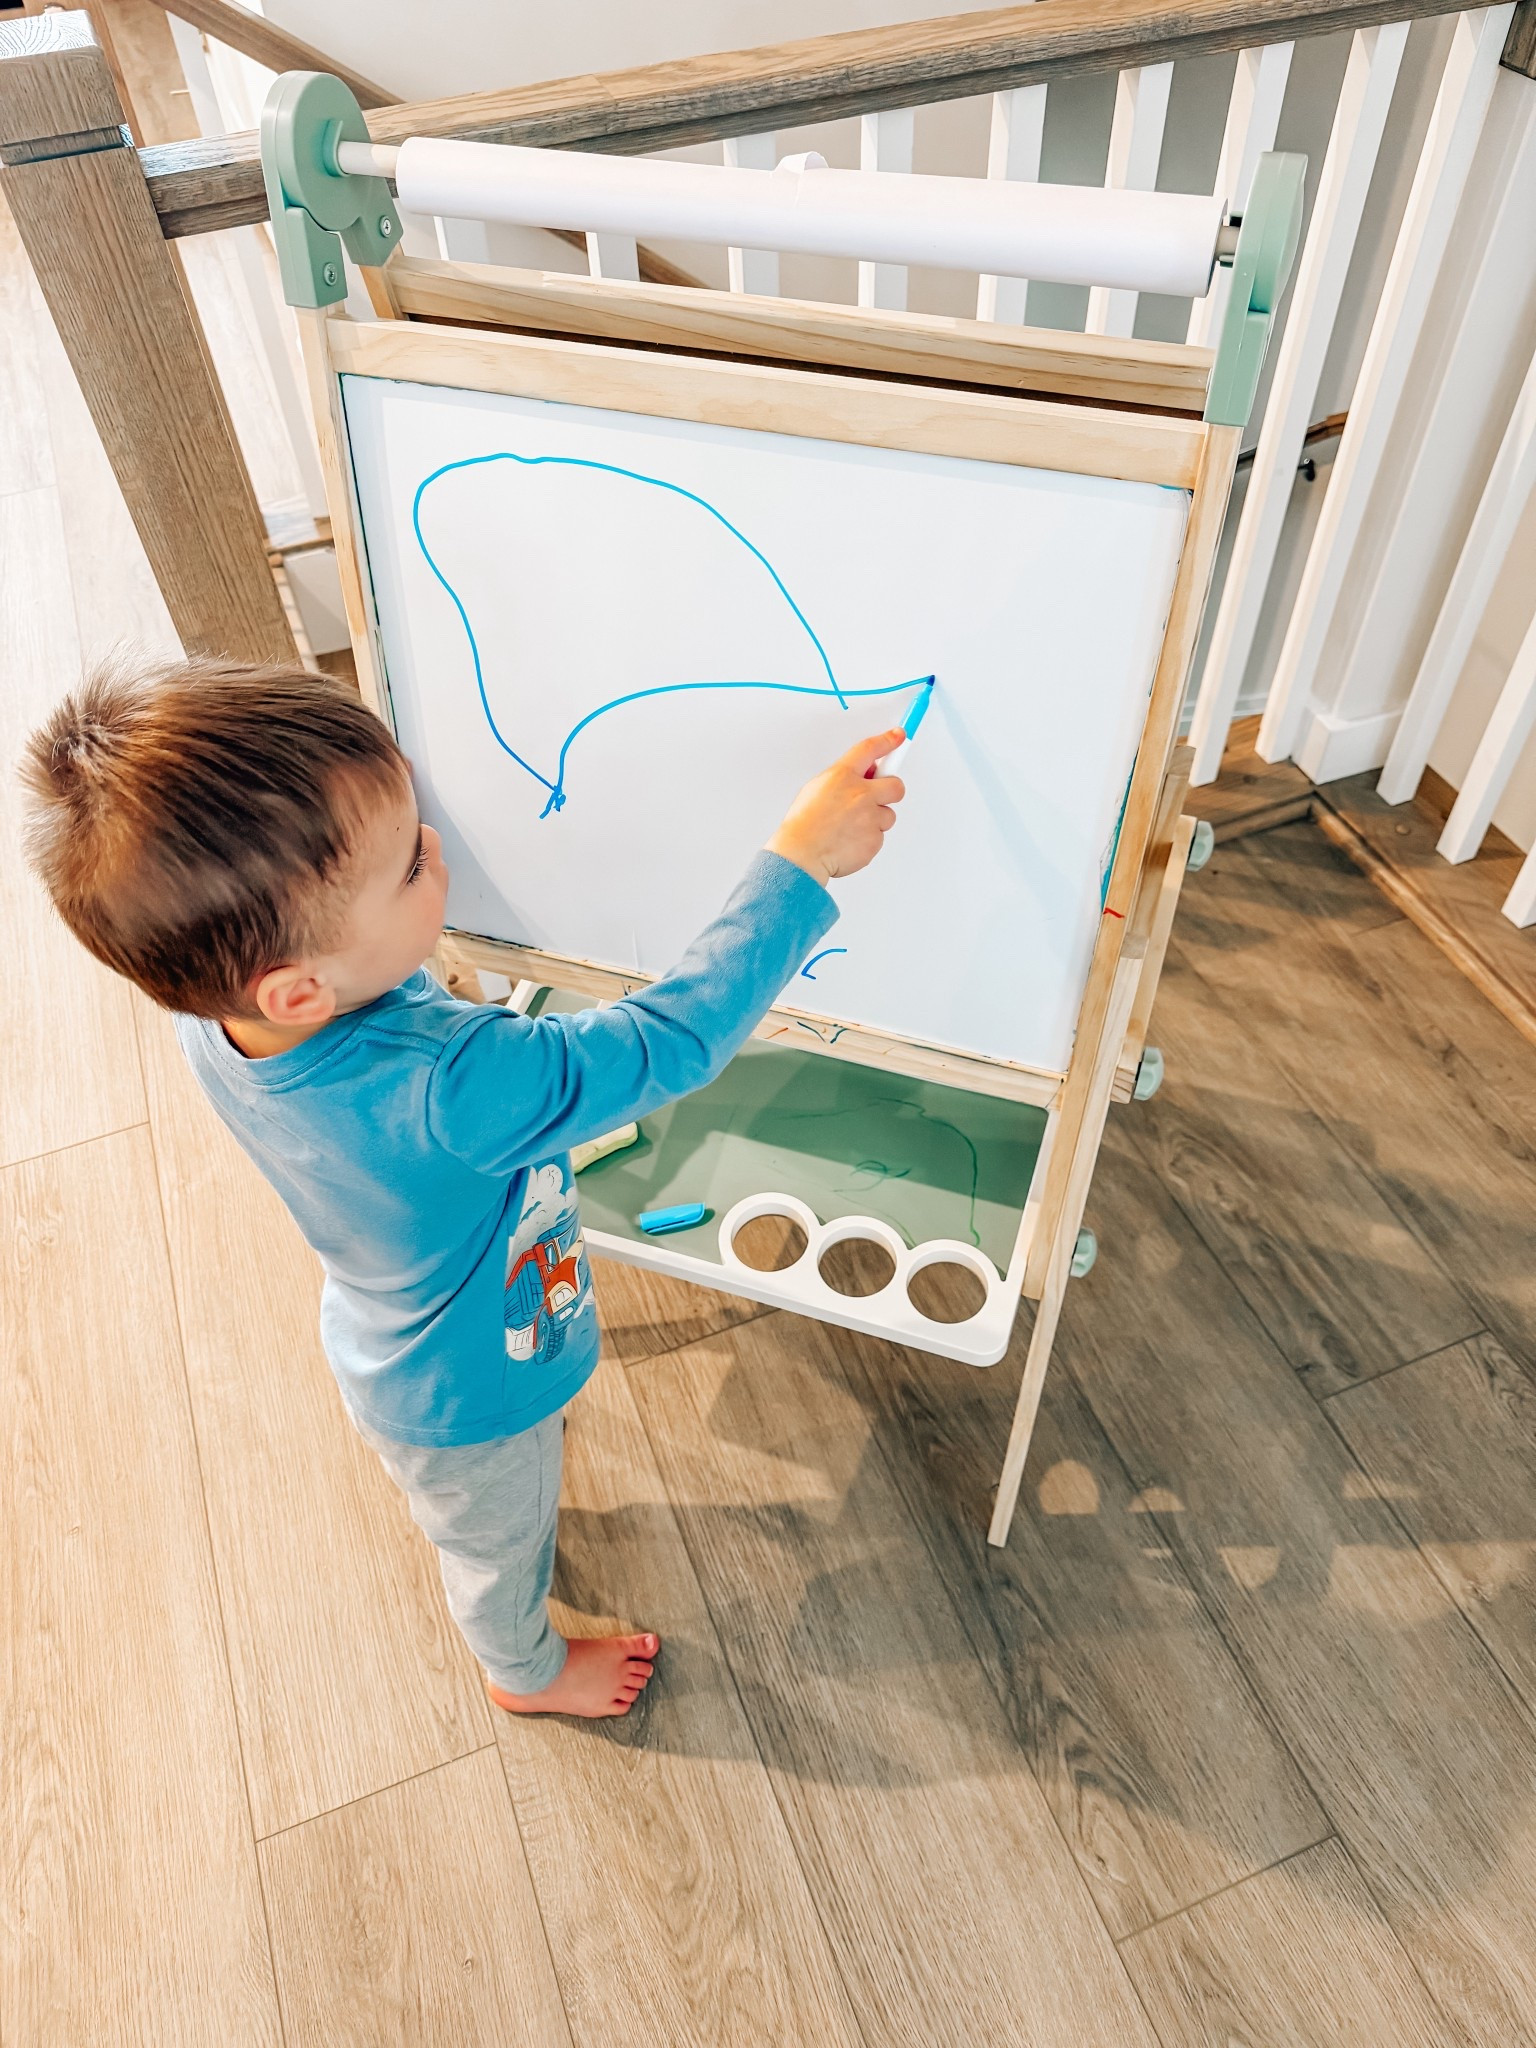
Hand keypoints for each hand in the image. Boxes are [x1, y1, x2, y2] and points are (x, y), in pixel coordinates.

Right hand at [766, 728, 905, 886]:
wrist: (802, 854)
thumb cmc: (804, 824)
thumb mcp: (817, 788)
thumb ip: (843, 779)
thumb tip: (862, 777)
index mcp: (843, 776)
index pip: (870, 749)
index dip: (888, 741)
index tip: (899, 736)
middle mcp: (861, 794)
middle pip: (896, 785)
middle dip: (890, 790)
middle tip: (877, 798)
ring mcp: (870, 817)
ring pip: (888, 815)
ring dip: (875, 820)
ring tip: (850, 828)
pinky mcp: (874, 839)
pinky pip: (879, 837)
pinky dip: (867, 840)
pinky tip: (849, 841)